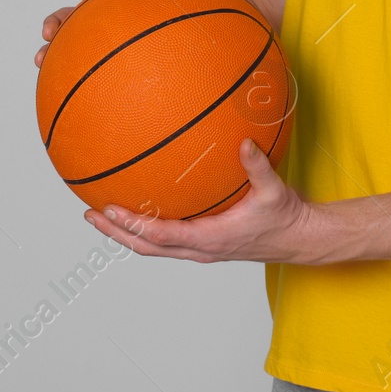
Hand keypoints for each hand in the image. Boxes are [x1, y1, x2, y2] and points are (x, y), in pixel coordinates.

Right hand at [33, 0, 205, 68]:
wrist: (178, 56)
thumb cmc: (178, 26)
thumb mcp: (183, 7)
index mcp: (118, 2)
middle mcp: (102, 22)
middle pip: (72, 15)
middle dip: (57, 20)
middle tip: (50, 32)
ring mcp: (95, 45)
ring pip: (66, 46)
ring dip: (50, 51)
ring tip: (40, 60)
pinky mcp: (95, 68)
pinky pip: (76, 75)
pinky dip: (63, 81)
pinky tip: (58, 94)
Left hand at [85, 137, 326, 264]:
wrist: (300, 240)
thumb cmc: (287, 217)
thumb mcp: (274, 190)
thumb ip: (258, 167)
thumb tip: (244, 142)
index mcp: (211, 239)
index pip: (161, 236)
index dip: (133, 225)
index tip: (109, 210)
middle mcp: (200, 249)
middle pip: (146, 246)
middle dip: (116, 232)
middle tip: (90, 214)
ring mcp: (201, 249)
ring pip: (153, 247)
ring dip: (126, 233)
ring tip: (102, 214)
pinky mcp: (205, 244)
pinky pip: (167, 240)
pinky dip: (146, 229)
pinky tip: (140, 207)